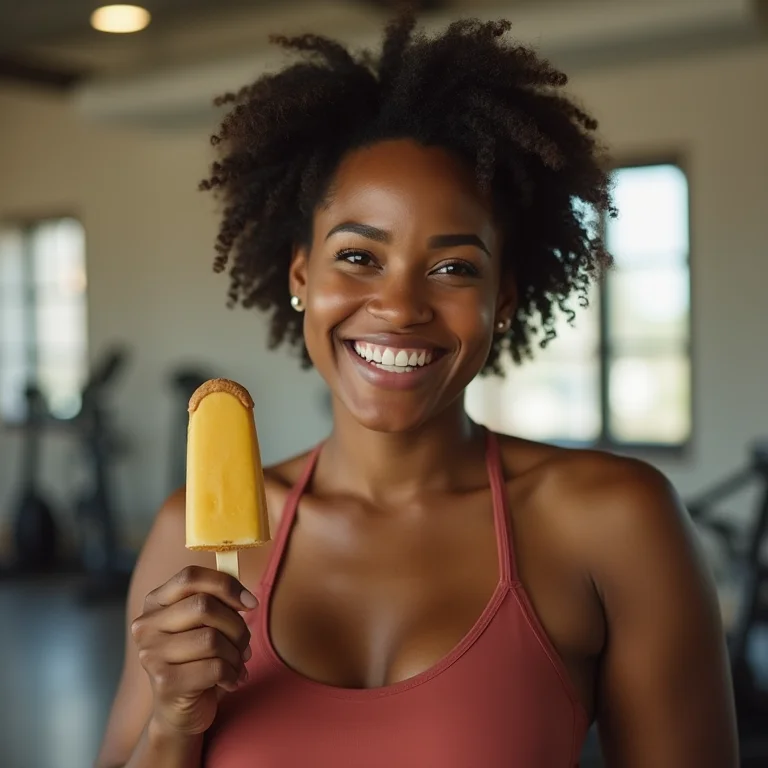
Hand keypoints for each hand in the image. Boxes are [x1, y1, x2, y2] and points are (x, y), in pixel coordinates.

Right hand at [131, 565, 257, 735]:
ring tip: (237, 664)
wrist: (180, 711)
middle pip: (204, 606)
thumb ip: (219, 603)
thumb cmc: (197, 659)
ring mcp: (151, 654)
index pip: (190, 577)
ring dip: (236, 654)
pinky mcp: (164, 682)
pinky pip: (214, 667)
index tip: (250, 603)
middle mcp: (146, 625)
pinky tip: (231, 680)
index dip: (226, 585)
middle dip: (236, 625)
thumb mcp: (205, 625)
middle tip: (244, 643)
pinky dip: (233, 674)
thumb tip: (247, 599)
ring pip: (212, 639)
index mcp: (155, 602)